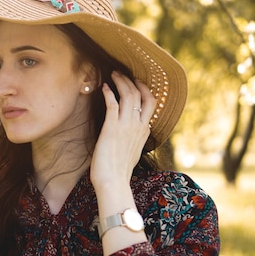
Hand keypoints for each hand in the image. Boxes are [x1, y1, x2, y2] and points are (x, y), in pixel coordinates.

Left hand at [90, 71, 156, 188]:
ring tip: (112, 75)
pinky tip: (103, 87)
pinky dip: (108, 92)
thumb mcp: (134, 151)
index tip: (136, 81)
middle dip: (130, 80)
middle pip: (140, 94)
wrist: (113, 182)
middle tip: (120, 73)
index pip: (151, 102)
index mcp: (145, 131)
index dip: (144, 88)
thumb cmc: (119, 171)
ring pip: (128, 95)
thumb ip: (135, 139)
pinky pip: (112, 103)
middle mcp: (138, 126)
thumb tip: (131, 134)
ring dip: (120, 81)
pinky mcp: (111, 128)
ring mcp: (126, 126)